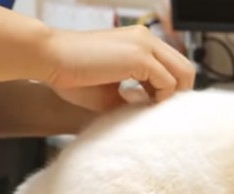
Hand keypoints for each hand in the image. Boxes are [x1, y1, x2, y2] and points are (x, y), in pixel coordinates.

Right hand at [41, 26, 195, 109]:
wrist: (48, 58)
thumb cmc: (71, 75)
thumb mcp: (111, 92)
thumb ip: (134, 98)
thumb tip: (151, 114)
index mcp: (140, 41)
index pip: (173, 65)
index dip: (171, 89)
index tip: (154, 107)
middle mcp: (146, 38)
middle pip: (186, 68)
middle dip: (178, 94)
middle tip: (158, 112)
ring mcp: (145, 44)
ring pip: (183, 74)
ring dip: (171, 97)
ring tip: (148, 110)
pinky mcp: (140, 56)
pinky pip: (168, 82)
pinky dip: (160, 99)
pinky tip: (141, 106)